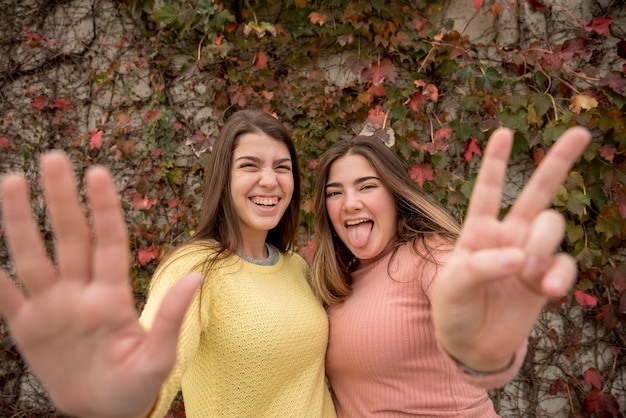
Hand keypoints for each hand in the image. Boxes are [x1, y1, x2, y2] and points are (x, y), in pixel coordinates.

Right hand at [0, 152, 201, 417]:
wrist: (102, 412)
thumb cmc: (136, 385)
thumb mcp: (159, 357)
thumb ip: (172, 317)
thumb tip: (197, 276)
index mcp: (112, 296)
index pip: (108, 242)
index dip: (103, 208)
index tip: (97, 172)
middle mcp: (80, 292)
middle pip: (68, 237)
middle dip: (60, 199)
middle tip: (52, 158)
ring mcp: (52, 307)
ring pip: (32, 256)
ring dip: (19, 222)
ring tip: (10, 181)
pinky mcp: (27, 328)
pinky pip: (4, 297)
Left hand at [432, 127, 590, 372]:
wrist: (471, 344)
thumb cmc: (453, 307)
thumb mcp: (452, 286)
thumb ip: (482, 267)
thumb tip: (521, 258)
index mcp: (478, 229)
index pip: (487, 189)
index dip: (495, 160)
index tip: (504, 131)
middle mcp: (507, 235)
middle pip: (536, 193)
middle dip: (558, 162)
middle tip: (582, 132)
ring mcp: (530, 255)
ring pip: (552, 227)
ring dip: (543, 246)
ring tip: (527, 274)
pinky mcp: (546, 278)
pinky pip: (566, 264)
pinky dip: (560, 275)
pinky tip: (546, 290)